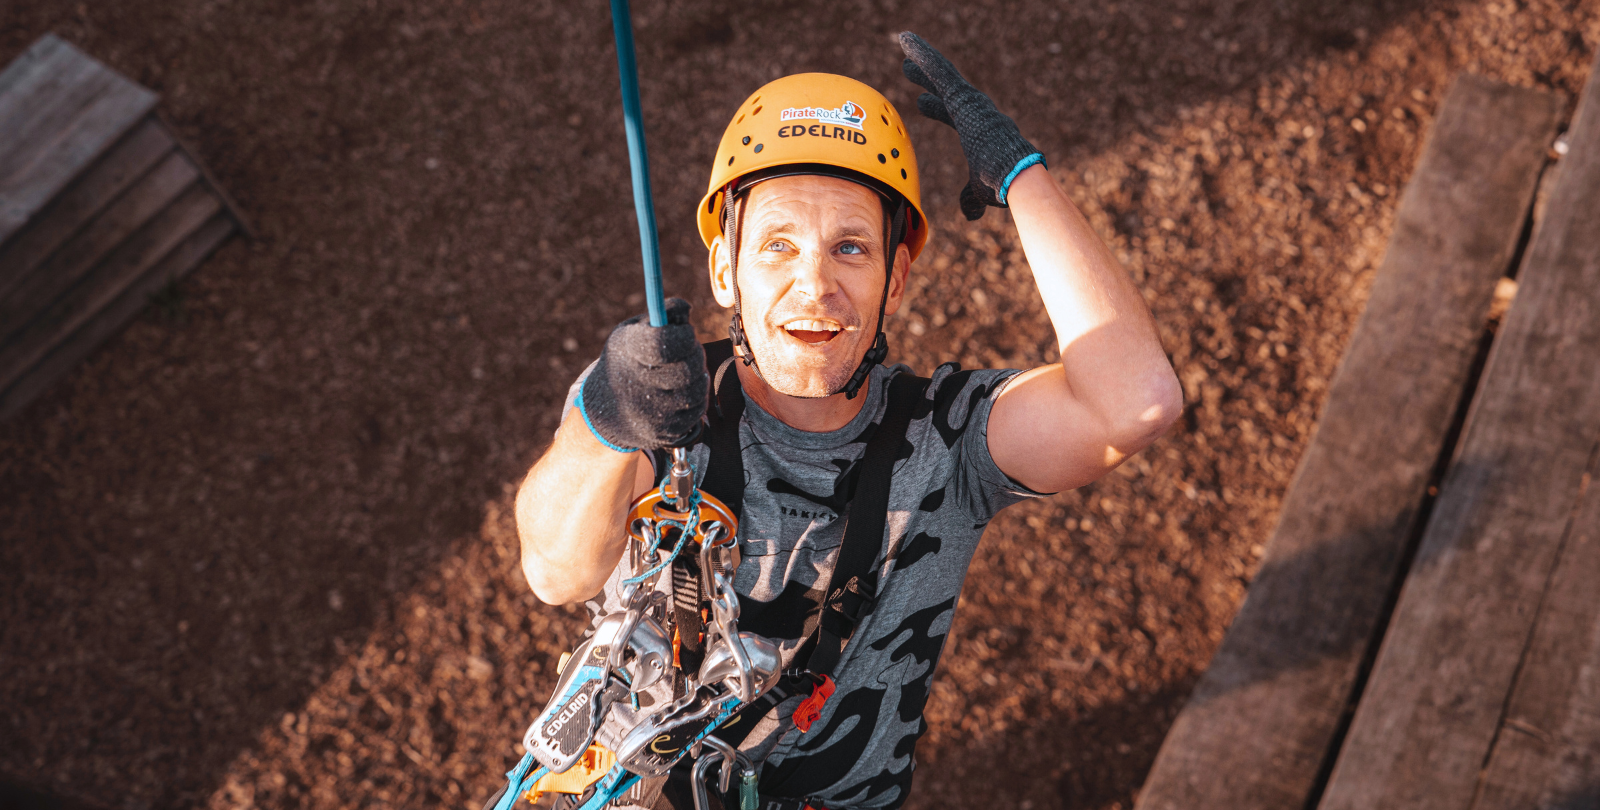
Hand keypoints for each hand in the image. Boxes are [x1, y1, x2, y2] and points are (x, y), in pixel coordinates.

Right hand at [577, 298, 707, 451]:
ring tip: (682, 370)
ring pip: (697, 389)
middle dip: (695, 354)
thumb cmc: (625, 362)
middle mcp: (637, 386)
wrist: (605, 412)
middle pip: (689, 367)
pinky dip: (694, 397)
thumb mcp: (631, 332)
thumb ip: (660, 316)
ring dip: (697, 375)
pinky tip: (679, 391)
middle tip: (688, 349)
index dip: (684, 334)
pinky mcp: (665, 432)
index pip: (666, 342)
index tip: (685, 330)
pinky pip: (697, 409)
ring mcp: (652, 413)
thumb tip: (686, 309)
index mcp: (627, 354)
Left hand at [899, 31, 1045, 220]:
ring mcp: (971, 102)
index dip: (935, 108)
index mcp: (977, 131)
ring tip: (904, 43)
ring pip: (942, 74)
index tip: (920, 103)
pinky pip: (938, 70)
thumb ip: (971, 199)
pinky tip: (907, 42)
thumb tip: (970, 215)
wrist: (1013, 176)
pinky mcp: (963, 97)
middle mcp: (975, 112)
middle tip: (906, 68)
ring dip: (922, 60)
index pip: (952, 115)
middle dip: (925, 78)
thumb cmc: (1001, 186)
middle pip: (944, 89)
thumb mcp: (980, 193)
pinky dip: (923, 55)